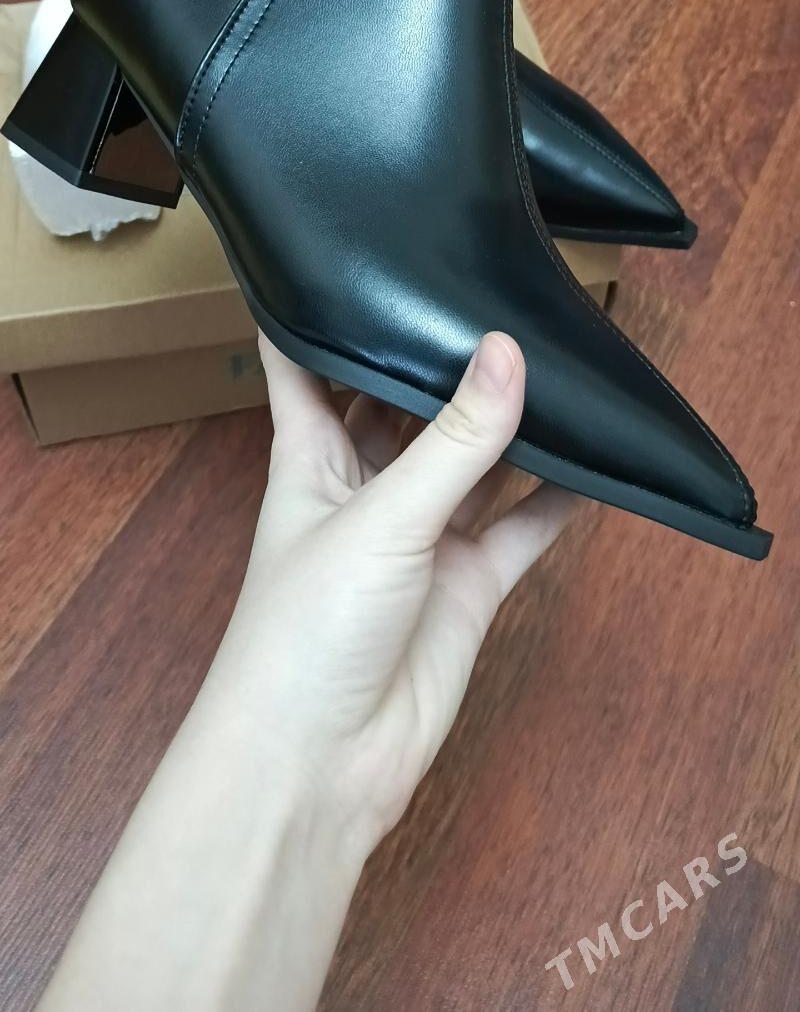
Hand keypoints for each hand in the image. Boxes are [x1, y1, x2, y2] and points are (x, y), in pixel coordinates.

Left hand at [217, 331, 576, 858]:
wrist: (316, 767)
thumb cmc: (302, 633)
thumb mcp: (379, 518)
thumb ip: (453, 441)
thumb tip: (506, 352)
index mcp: (309, 458)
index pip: (305, 366)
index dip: (321, 314)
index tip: (353, 255)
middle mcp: (363, 488)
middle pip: (404, 406)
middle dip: (441, 363)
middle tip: (495, 296)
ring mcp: (418, 538)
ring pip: (471, 463)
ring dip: (506, 424)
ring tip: (555, 359)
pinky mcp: (465, 587)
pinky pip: (518, 528)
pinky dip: (553, 499)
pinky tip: (590, 460)